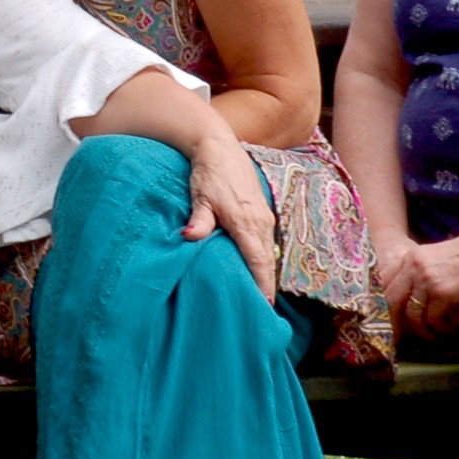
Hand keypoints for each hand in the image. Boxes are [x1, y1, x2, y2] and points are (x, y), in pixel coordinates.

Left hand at [182, 135, 278, 303]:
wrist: (219, 147)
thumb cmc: (208, 173)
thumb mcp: (200, 196)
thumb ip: (198, 219)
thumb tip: (189, 237)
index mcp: (246, 221)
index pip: (259, 261)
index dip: (263, 284)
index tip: (266, 305)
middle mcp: (261, 221)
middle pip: (267, 260)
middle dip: (266, 285)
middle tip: (262, 310)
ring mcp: (264, 216)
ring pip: (268, 251)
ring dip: (266, 272)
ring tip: (261, 296)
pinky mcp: (262, 212)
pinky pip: (267, 242)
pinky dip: (264, 258)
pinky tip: (258, 270)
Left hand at [379, 227, 458, 342]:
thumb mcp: (437, 258)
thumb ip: (420, 273)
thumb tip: (409, 300)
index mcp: (411, 256)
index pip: (384, 281)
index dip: (381, 302)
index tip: (384, 318)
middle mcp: (414, 266)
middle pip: (390, 300)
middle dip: (393, 322)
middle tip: (397, 338)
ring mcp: (426, 279)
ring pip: (412, 314)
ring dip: (422, 330)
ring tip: (432, 335)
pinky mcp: (442, 292)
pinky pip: (432, 319)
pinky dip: (440, 327)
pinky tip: (449, 327)